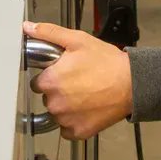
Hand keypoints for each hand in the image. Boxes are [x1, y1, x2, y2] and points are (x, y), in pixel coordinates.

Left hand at [24, 21, 132, 139]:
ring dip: (67, 106)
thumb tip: (28, 28)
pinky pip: (68, 128)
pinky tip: (87, 108)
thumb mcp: (77, 40)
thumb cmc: (106, 62)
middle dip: (59, 90)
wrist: (132, 84)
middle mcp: (54, 103)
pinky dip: (75, 120)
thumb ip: (49, 33)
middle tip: (78, 81)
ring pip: (58, 113)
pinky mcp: (78, 132)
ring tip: (86, 93)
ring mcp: (66, 120)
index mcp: (50, 81)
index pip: (37, 82)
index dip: (50, 76)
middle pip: (48, 98)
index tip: (63, 73)